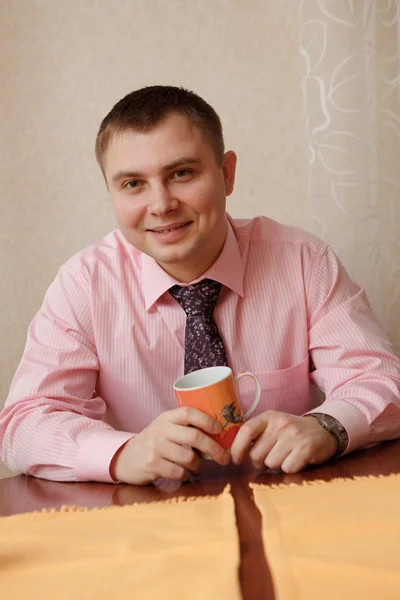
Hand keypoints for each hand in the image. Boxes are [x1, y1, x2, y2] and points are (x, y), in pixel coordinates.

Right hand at [110, 407, 230, 484]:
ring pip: (189, 458)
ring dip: (199, 466)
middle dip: (214, 449)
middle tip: (224, 458)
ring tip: (198, 468)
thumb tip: (219, 436)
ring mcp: (155, 447)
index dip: (207, 420)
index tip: (219, 429)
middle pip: (194, 437)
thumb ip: (186, 428)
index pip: (189, 412)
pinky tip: (185, 474)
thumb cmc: (154, 443)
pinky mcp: (152, 465)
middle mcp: (161, 430)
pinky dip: (186, 476)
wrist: (125, 458)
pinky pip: (179, 472)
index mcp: (167, 418)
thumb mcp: (166, 428)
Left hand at [230, 411, 337, 472]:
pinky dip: (290, 469)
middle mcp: (280, 423)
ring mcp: (294, 435)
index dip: (237, 448)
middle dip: (261, 462)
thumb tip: (234, 453)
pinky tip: (296, 460)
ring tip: (286, 457)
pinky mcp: (306, 448)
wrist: (324, 430)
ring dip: (277, 466)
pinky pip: (287, 468)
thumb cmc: (292, 433)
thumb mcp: (273, 426)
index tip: (236, 460)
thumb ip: (256, 435)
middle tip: (272, 457)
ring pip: (271, 463)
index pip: (246, 431)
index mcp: (269, 416)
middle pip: (256, 454)